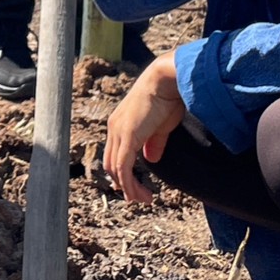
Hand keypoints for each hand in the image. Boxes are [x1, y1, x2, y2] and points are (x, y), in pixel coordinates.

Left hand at [102, 55, 186, 206]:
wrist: (167, 80)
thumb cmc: (168, 98)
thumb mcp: (160, 126)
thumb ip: (153, 143)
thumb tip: (151, 159)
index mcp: (120, 124)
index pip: (114, 155)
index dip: (122, 173)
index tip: (134, 188)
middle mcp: (114, 128)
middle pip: (111, 164)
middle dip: (124, 184)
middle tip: (140, 198)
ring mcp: (118, 131)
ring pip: (116, 169)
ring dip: (129, 188)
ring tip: (144, 199)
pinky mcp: (128, 136)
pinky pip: (123, 166)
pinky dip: (129, 183)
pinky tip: (140, 193)